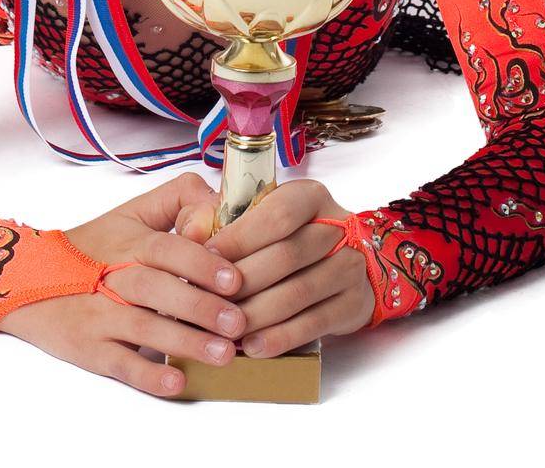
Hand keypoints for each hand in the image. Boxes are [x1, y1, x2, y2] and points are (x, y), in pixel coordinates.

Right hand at [0, 171, 248, 397]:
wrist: (25, 278)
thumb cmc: (93, 248)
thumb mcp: (130, 214)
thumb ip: (176, 201)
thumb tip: (220, 203)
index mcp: (128, 241)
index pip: (166, 248)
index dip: (200, 261)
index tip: (235, 279)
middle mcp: (113, 276)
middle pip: (156, 288)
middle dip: (199, 305)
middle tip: (238, 322)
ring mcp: (99, 315)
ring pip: (142, 327)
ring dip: (184, 341)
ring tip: (224, 354)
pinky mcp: (89, 348)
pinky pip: (119, 363)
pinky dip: (148, 375)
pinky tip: (177, 382)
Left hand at [176, 178, 374, 355]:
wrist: (349, 262)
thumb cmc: (290, 236)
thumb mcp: (264, 216)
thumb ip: (226, 220)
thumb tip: (189, 232)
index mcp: (309, 197)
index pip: (276, 215)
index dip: (240, 238)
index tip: (205, 257)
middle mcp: (336, 226)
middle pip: (286, 256)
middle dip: (243, 282)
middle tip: (208, 301)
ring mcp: (350, 265)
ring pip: (298, 293)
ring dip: (257, 314)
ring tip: (224, 329)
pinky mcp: (355, 303)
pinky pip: (314, 323)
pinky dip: (280, 337)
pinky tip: (253, 347)